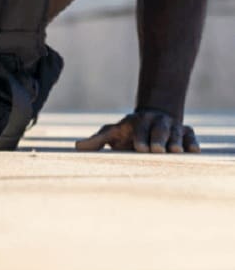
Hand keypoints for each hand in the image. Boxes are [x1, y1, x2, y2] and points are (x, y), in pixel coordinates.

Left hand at [75, 110, 199, 152]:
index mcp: (137, 122)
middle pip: (159, 130)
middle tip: (157, 150)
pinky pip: (191, 136)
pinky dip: (192, 142)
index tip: (139, 148)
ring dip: (175, 141)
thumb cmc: (128, 131)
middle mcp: (156, 122)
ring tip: (175, 151)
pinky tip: (193, 151)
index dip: (139, 137)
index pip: (138, 129)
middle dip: (158, 139)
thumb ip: (96, 140)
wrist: (154, 117)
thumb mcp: (112, 133)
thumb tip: (75, 147)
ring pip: (175, 133)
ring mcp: (172, 127)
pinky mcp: (186, 133)